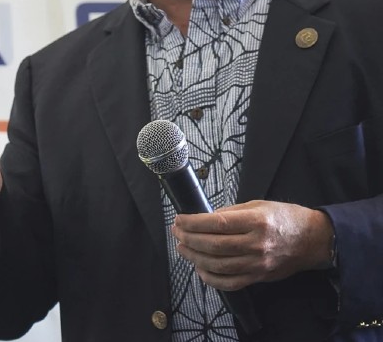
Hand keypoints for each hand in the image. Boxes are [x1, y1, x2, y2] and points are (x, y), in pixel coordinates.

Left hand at [171, 200, 333, 290]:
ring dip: (195, 257)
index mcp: (256, 222)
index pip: (217, 224)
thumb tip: (205, 218)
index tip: (179, 220)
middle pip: (214, 245)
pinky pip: (231, 283)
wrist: (313, 240)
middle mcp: (257, 244)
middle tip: (176, 232)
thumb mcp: (258, 205)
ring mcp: (258, 263)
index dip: (193, 223)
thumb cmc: (285, 218)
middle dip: (189, 239)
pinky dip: (211, 279)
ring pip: (219, 265)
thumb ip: (231, 212)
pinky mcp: (259, 277)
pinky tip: (200, 269)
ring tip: (183, 248)